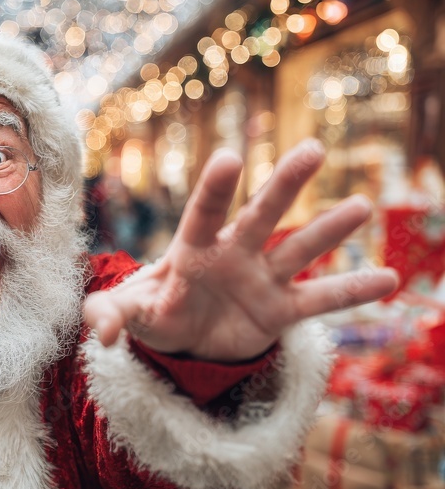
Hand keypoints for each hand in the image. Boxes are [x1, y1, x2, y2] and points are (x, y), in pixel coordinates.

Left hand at [83, 140, 397, 360]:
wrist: (184, 339)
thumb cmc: (154, 311)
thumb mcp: (128, 311)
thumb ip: (108, 313)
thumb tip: (99, 334)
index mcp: (191, 249)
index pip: (203, 214)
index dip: (216, 189)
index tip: (232, 157)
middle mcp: (233, 254)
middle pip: (260, 215)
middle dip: (284, 185)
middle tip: (312, 149)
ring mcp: (261, 279)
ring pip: (298, 249)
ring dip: (328, 231)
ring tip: (361, 206)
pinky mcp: (280, 310)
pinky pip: (320, 300)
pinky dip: (352, 292)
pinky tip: (390, 280)